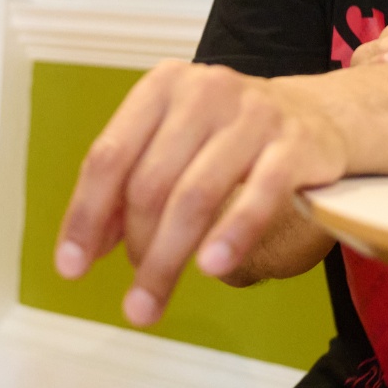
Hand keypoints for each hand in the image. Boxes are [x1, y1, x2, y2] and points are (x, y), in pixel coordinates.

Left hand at [54, 60, 346, 326]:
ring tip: (153, 300)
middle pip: (151, 182)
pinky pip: (258, 195)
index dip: (86, 214)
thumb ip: (130, 185)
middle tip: (135, 297)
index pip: (110, 154)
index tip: (72, 266)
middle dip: (136, 248)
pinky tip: (212, 267)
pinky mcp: (295, 143)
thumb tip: (88, 245)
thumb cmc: (229, 133)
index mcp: (162, 86)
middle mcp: (204, 91)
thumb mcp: (173, 142)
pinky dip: (231, 234)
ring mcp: (252, 114)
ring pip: (195, 195)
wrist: (315, 114)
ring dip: (168, 257)